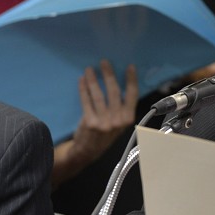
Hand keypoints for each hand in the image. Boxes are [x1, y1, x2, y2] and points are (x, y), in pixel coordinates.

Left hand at [52, 60, 138, 186]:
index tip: (130, 67)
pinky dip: (84, 89)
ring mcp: (104, 121)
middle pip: (114, 91)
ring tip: (90, 70)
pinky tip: (82, 81)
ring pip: (99, 95)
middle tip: (104, 62)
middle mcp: (118, 120)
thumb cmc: (105, 134)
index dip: (131, 80)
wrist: (88, 151)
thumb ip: (123, 108)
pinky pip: (87, 101)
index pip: (132, 94)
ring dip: (94, 80)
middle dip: (109, 74)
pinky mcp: (90, 122)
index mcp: (128, 118)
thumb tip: (121, 84)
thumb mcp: (120, 124)